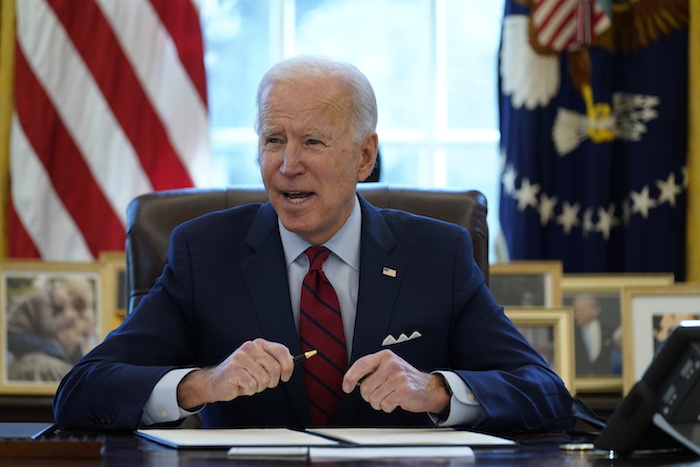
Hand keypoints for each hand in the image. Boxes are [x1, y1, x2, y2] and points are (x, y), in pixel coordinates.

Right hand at [177, 338, 293, 409]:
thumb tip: (291, 363)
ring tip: (249, 383)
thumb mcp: (260, 365)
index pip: (281, 351)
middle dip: (272, 381)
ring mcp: (240, 357)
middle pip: (275, 368)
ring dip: (259, 387)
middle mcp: (250, 347)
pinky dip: (250, 390)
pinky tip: (242, 386)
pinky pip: (252, 385)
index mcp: (259, 344)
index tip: (286, 376)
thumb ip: (274, 361)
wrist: (216, 382)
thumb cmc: (241, 375)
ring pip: (264, 379)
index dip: (288, 366)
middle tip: (262, 383)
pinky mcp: (233, 369)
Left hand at [342, 349, 449, 413]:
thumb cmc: (406, 379)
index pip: (361, 364)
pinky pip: (385, 404)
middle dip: (369, 396)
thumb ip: (372, 370)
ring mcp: (398, 377)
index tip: (346, 387)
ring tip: (389, 396)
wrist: (429, 388)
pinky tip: (396, 401)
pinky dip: (388, 407)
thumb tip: (352, 381)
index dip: (350, 377)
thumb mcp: (389, 367)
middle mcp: (392, 364)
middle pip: (366, 387)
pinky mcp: (404, 390)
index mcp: (385, 356)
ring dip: (379, 403)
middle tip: (380, 394)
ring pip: (374, 398)